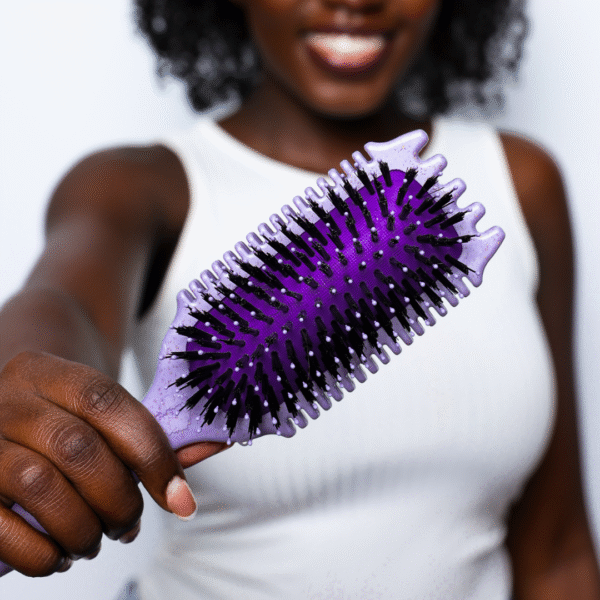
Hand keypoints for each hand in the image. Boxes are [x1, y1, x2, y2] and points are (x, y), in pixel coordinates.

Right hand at [0, 351, 221, 575]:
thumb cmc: (64, 421)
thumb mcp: (102, 415)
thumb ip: (154, 436)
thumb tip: (219, 442)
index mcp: (51, 372)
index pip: (108, 404)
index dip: (152, 454)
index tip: (181, 499)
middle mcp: (10, 399)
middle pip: (78, 448)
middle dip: (119, 500)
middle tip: (130, 525)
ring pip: (39, 486)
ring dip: (83, 529)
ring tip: (95, 540)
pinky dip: (40, 554)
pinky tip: (59, 553)